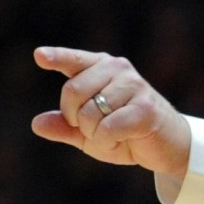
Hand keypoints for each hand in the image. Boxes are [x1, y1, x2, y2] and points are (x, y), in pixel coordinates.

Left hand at [30, 47, 191, 184]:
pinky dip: (108, 141)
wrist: (165, 146)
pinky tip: (123, 139)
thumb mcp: (88, 132)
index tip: (39, 56)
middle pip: (72, 91)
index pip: (74, 60)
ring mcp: (134, 86)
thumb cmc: (125, 134)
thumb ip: (64, 126)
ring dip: (95, 134)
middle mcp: (118, 69)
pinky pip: (107, 128)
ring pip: (89, 113)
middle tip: (94, 128)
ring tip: (114, 134)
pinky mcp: (145, 107)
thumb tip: (37, 124)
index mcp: (101, 68)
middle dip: (75, 119)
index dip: (56, 57)